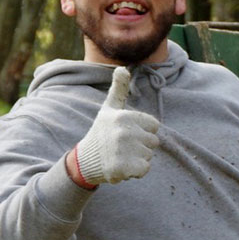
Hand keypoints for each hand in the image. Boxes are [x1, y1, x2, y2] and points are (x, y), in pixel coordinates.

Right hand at [73, 67, 159, 185]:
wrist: (85, 161)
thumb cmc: (102, 132)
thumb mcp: (109, 109)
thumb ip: (118, 89)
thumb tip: (122, 68)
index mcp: (124, 117)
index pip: (154, 126)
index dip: (142, 131)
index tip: (125, 132)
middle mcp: (124, 132)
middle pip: (154, 142)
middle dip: (141, 146)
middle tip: (121, 146)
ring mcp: (123, 150)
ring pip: (149, 156)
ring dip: (138, 159)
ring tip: (120, 156)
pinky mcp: (123, 168)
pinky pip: (145, 169)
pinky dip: (136, 172)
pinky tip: (122, 167)